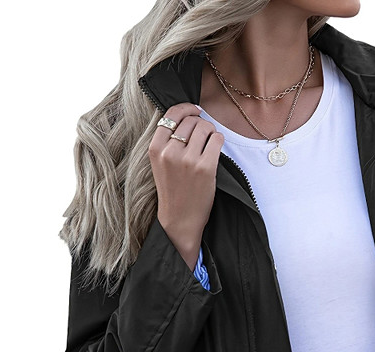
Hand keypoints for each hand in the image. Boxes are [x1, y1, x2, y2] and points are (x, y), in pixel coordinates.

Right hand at [148, 103, 224, 268]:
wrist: (180, 219)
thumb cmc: (173, 190)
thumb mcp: (160, 163)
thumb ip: (167, 141)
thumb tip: (189, 114)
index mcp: (155, 149)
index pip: (171, 114)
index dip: (186, 108)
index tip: (195, 111)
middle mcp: (170, 152)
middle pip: (190, 120)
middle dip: (200, 123)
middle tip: (204, 133)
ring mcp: (188, 160)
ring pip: (204, 127)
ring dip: (211, 131)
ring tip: (210, 142)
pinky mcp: (205, 168)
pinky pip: (217, 139)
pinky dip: (219, 140)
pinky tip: (216, 148)